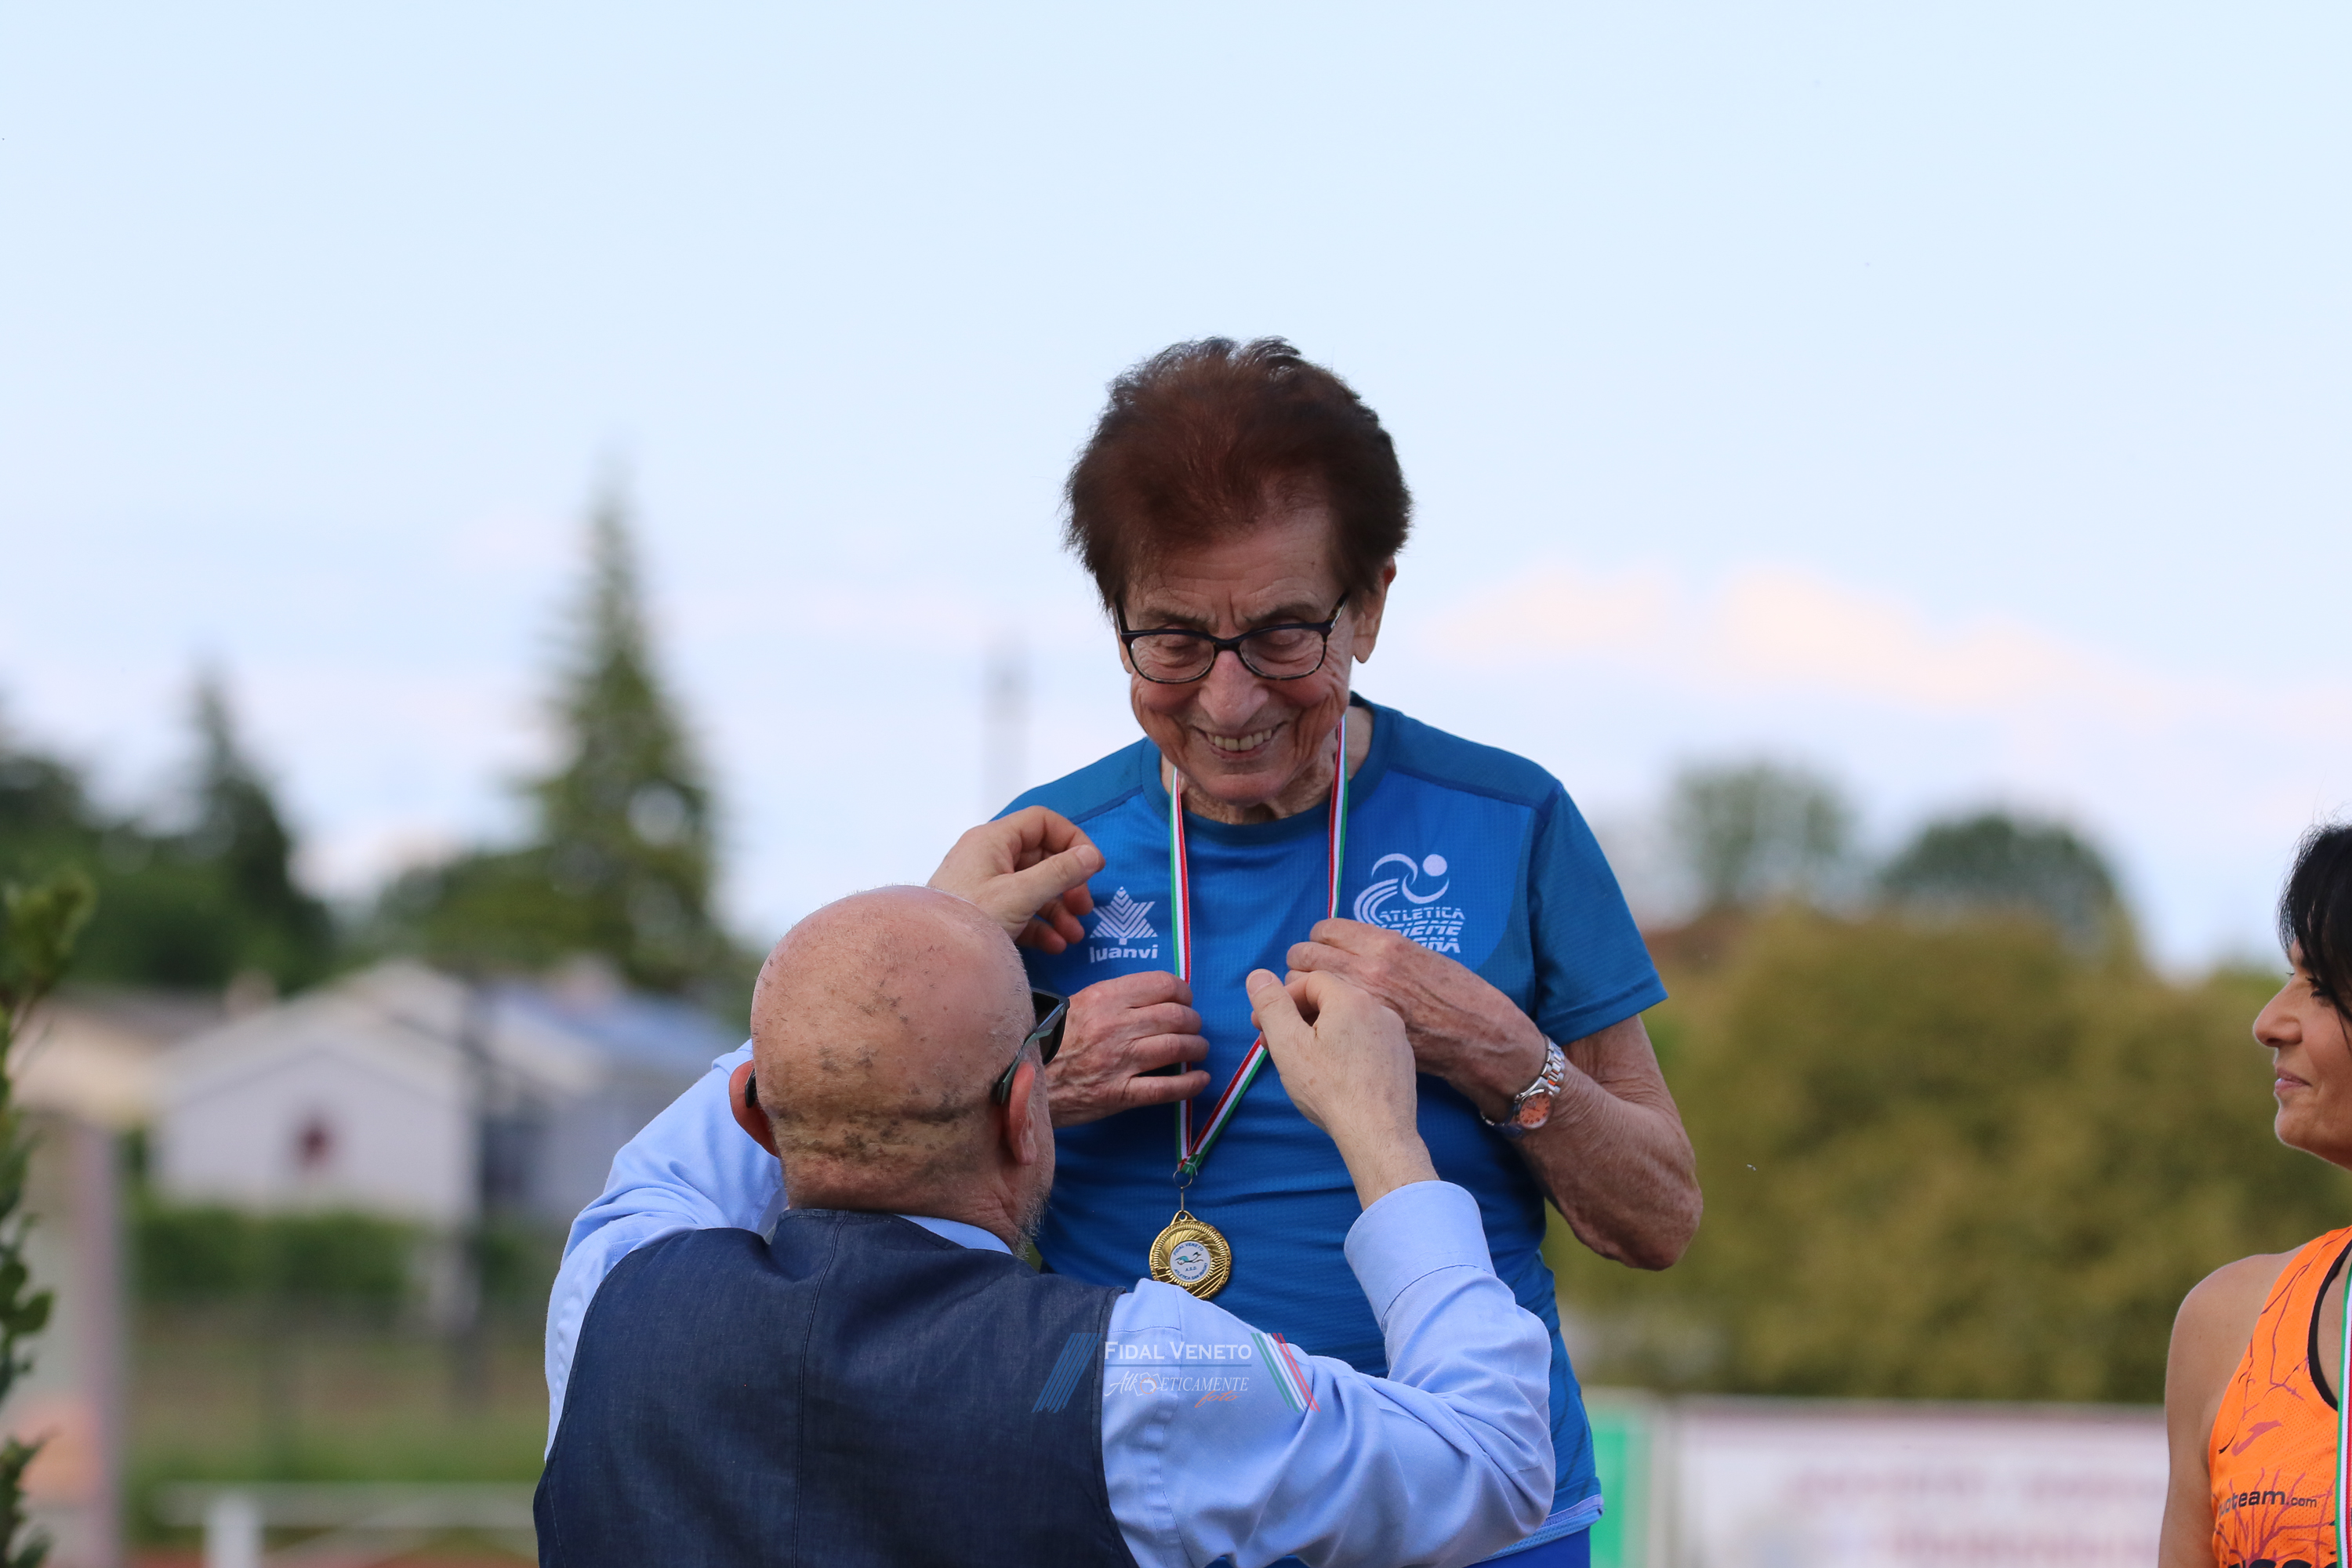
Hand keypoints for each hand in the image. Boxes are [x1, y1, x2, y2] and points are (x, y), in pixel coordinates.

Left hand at [927, 807, 1103, 952]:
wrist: (930, 957)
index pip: (1041, 823)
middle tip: (1084, 908)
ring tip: (1074, 936)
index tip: (1092, 866)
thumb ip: (1060, 873)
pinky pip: (1020, 910)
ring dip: (1058, 910)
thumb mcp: (1020, 894)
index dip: (1072, 839)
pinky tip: (1055, 945)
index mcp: (993, 840)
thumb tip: (1093, 855)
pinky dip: (1040, 925)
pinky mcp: (984, 911)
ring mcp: (985, 884)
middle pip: (1041, 858)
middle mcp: (989, 856)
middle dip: (1068, 884)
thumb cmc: (972, 917)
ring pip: (1033, 887)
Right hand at [1043, 972, 1210, 1126]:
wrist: (1022, 1078)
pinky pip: (1166, 1089)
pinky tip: (1200, 1080)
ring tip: (1197, 1051)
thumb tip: (1154, 998)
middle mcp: (1116, 1026)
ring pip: (1177, 1048)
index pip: (1162, 985)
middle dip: (1193, 1022)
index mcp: (1105, 997)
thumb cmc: (1052, 1038)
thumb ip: (1115, 998)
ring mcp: (1119, 1062)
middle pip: (1176, 1016)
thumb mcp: (1079, 1003)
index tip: (1185, 1001)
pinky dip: (1190, 1084)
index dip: (1183, 992)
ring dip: (1196, 1048)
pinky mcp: (1119, 1094)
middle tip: (1193, 1028)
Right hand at [1245, 968, 1434, 1207]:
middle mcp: (1379, 1008)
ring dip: (1322, 1032)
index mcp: (1351, 998)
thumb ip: (1271, 1005)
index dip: (1282, 999)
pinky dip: (1347, 1048)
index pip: (1310, 980)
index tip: (1264, 1025)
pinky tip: (1336, 1074)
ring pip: (1349, 1021)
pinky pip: (1368, 1041)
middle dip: (1298, 1017)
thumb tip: (1258, 975)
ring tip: (1303, 1062)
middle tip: (1276, 1044)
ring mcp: (1395, 1034)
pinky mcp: (1402, 1057)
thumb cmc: (1329, 1089)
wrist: (1378, 1133)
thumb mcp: (1288, 1044)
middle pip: (1330, 999)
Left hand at [1287, 919, 1545, 1119]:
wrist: (1480, 1037)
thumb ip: (1382, 950)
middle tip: (1312, 979)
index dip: (1319, 941)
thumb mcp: (1422, 955)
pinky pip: (1313, 1020)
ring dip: (1301, 992)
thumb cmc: (1458, 995)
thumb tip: (1349, 948)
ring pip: (1299, 987)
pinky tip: (1322, 1026)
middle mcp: (1367, 969)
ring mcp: (1361, 1004)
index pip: (1323, 930)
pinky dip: (1310, 1020)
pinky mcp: (1359, 1034)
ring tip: (1314, 1003)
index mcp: (1385, 944)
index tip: (1323, 952)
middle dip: (1302, 965)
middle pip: (1302, 955)